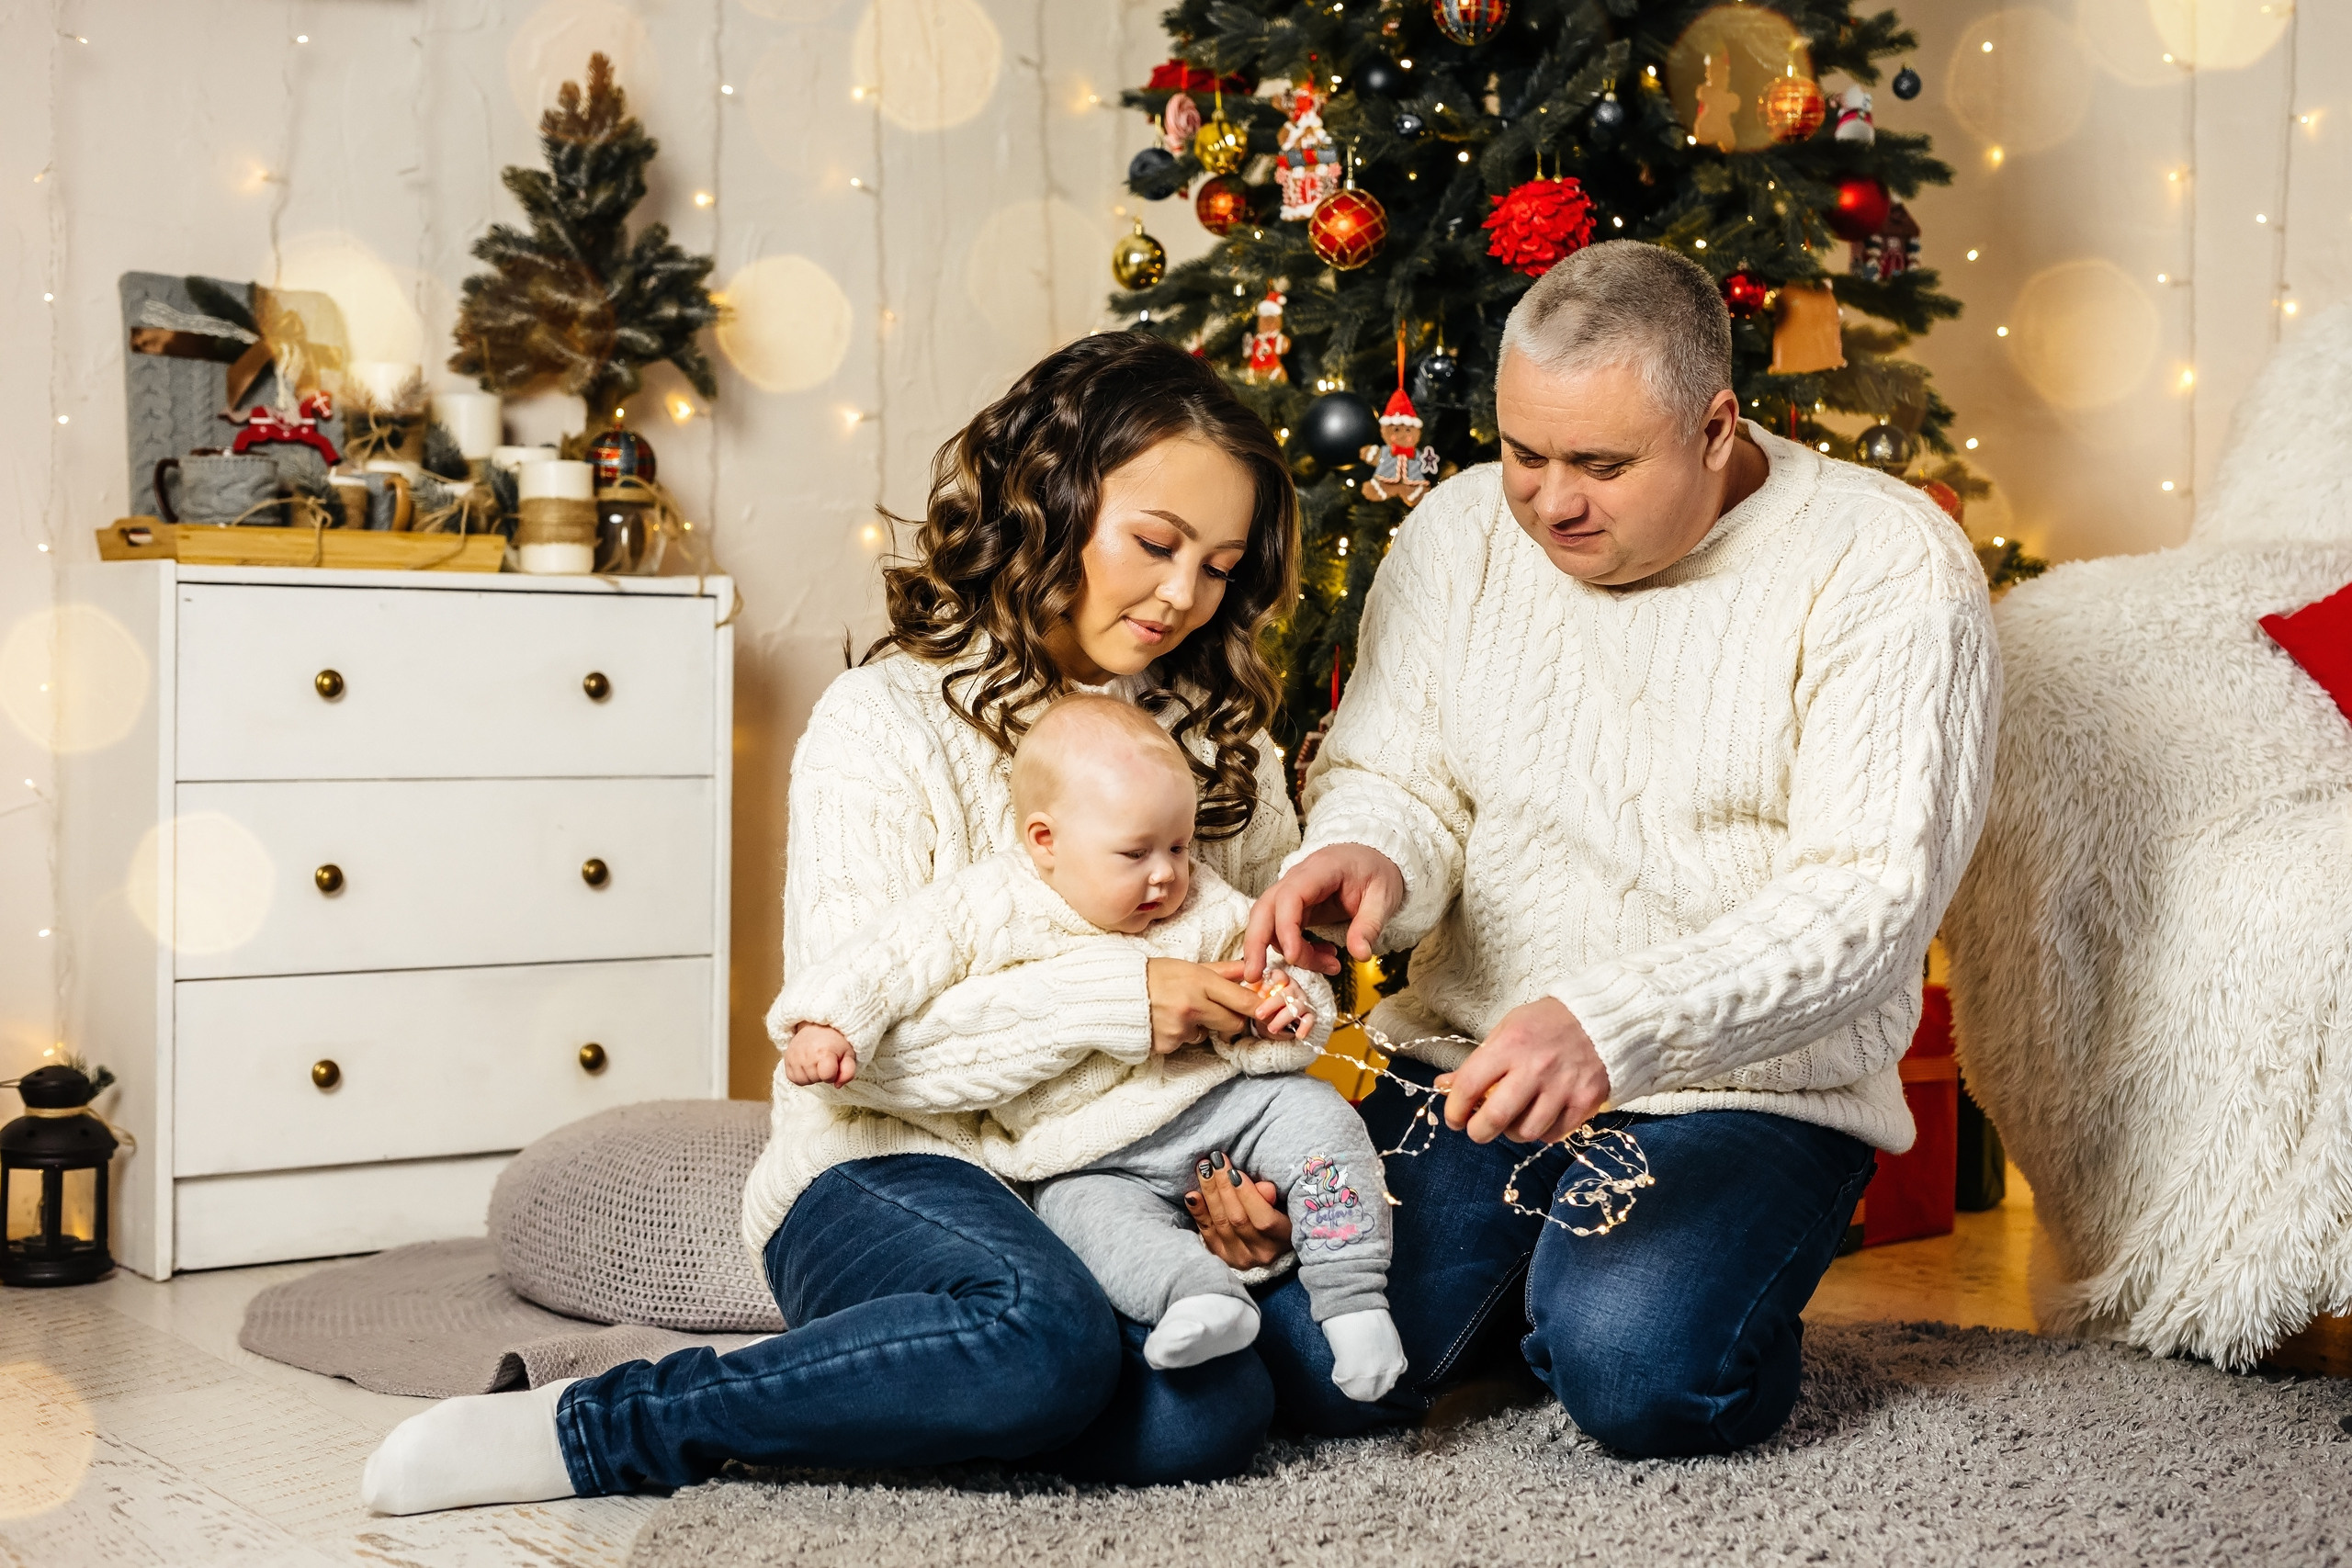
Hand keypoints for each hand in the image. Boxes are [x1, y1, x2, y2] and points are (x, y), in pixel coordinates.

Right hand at [783, 1023, 857, 1086]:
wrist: (817, 1026)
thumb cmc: (835, 1042)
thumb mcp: (848, 1054)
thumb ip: (848, 1072)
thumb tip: (838, 1085)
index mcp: (824, 1052)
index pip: (828, 1077)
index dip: (833, 1075)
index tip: (834, 1065)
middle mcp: (806, 1054)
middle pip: (815, 1080)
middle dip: (822, 1075)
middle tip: (824, 1061)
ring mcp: (794, 1056)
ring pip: (804, 1081)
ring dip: (811, 1077)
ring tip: (815, 1063)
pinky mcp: (786, 1058)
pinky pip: (793, 1079)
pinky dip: (801, 1076)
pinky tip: (807, 1066)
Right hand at [1146, 959, 1261, 1054]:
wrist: (1115, 993)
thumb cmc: (1154, 975)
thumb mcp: (1189, 966)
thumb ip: (1223, 971)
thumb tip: (1251, 969)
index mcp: (1200, 982)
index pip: (1243, 1001)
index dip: (1257, 1007)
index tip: (1262, 1009)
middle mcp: (1193, 1006)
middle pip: (1234, 1024)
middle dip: (1231, 1020)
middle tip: (1218, 1010)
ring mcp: (1179, 1028)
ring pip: (1207, 1035)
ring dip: (1200, 1026)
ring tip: (1177, 1011)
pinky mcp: (1168, 1045)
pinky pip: (1185, 1042)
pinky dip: (1180, 1035)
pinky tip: (1165, 1021)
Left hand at [1182, 1152, 1292, 1266]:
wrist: (1266, 1238)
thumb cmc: (1279, 1211)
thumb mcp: (1284, 1202)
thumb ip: (1273, 1196)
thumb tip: (1264, 1187)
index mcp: (1283, 1238)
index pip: (1264, 1220)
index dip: (1248, 1196)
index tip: (1234, 1171)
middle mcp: (1261, 1252)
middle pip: (1237, 1219)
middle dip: (1224, 1186)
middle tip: (1215, 1161)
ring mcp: (1239, 1257)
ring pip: (1220, 1223)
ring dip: (1209, 1193)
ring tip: (1204, 1168)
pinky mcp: (1221, 1256)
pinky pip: (1207, 1232)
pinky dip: (1198, 1212)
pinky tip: (1192, 1195)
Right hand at [1242, 843, 1404, 980]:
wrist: (1374, 858)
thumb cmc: (1377, 872)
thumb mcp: (1384, 898)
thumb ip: (1370, 925)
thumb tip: (1360, 955)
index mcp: (1320, 870)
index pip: (1289, 897)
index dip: (1285, 928)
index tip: (1294, 956)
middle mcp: (1298, 879)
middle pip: (1264, 908)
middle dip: (1255, 943)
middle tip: (1253, 975)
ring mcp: (1293, 893)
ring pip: (1269, 922)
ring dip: (1284, 951)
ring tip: (1321, 967)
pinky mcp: (1295, 907)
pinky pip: (1283, 930)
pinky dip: (1295, 949)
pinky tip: (1322, 957)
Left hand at [1248, 973, 1310, 1039]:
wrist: (1270, 1017)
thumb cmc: (1261, 1002)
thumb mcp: (1253, 994)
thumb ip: (1249, 990)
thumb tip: (1243, 993)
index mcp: (1279, 979)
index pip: (1278, 976)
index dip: (1270, 984)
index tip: (1260, 994)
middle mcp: (1293, 988)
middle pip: (1287, 992)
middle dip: (1272, 1004)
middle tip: (1258, 1014)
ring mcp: (1301, 1001)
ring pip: (1296, 1006)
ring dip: (1283, 1018)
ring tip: (1271, 1029)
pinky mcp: (1307, 1015)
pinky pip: (1309, 1019)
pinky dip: (1305, 1027)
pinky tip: (1298, 1034)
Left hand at [1435, 997, 1610, 1144]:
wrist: (1603, 1019)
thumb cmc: (1547, 1023)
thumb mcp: (1507, 1030)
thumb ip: (1476, 1062)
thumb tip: (1444, 1085)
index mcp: (1510, 1045)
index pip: (1470, 1085)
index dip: (1454, 1109)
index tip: (1454, 1117)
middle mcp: (1535, 1068)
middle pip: (1496, 1118)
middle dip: (1478, 1132)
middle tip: (1476, 1130)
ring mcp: (1562, 1087)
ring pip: (1525, 1132)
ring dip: (1511, 1133)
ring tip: (1512, 1120)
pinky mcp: (1585, 1102)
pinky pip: (1553, 1134)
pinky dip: (1541, 1132)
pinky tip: (1539, 1117)